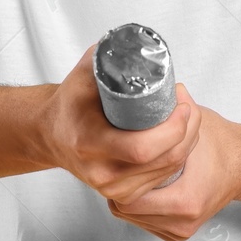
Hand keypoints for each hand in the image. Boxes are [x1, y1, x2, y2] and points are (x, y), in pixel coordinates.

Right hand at [39, 44, 200, 204]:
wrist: (52, 134)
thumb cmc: (71, 102)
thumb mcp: (85, 73)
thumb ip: (111, 56)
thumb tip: (141, 44)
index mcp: (88, 142)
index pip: (141, 148)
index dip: (172, 128)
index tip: (182, 103)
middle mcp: (99, 171)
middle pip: (163, 159)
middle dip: (188, 130)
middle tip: (188, 104)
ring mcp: (111, 188)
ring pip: (168, 169)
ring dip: (188, 142)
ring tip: (186, 115)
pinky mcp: (122, 196)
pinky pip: (162, 178)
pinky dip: (178, 156)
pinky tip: (179, 138)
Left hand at [107, 101, 240, 240]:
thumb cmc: (222, 144)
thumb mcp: (196, 120)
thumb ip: (171, 106)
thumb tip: (148, 90)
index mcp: (186, 200)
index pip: (127, 199)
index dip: (119, 175)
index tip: (118, 157)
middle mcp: (183, 222)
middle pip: (124, 209)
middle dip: (119, 183)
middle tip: (120, 160)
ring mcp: (180, 231)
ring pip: (130, 217)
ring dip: (126, 194)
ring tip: (131, 170)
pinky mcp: (178, 233)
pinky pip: (142, 221)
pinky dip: (138, 204)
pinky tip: (143, 184)